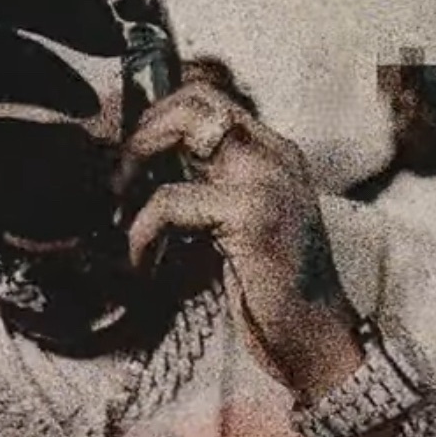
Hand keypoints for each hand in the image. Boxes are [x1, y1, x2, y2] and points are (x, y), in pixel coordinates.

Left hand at [113, 79, 362, 400]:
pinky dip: (141, 233)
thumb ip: (209, 187)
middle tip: (119, 182)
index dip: (159, 116)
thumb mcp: (240, 224)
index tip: (132, 160)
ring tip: (123, 215)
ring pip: (182, 130)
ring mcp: (269, 178)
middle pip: (194, 98)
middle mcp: (276, 154)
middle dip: (142, 131)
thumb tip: (143, 168)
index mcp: (275, 154)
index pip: (209, 98)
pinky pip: (170, 200)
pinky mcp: (253, 212)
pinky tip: (142, 265)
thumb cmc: (273, 290)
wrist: (316, 338)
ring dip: (135, 169)